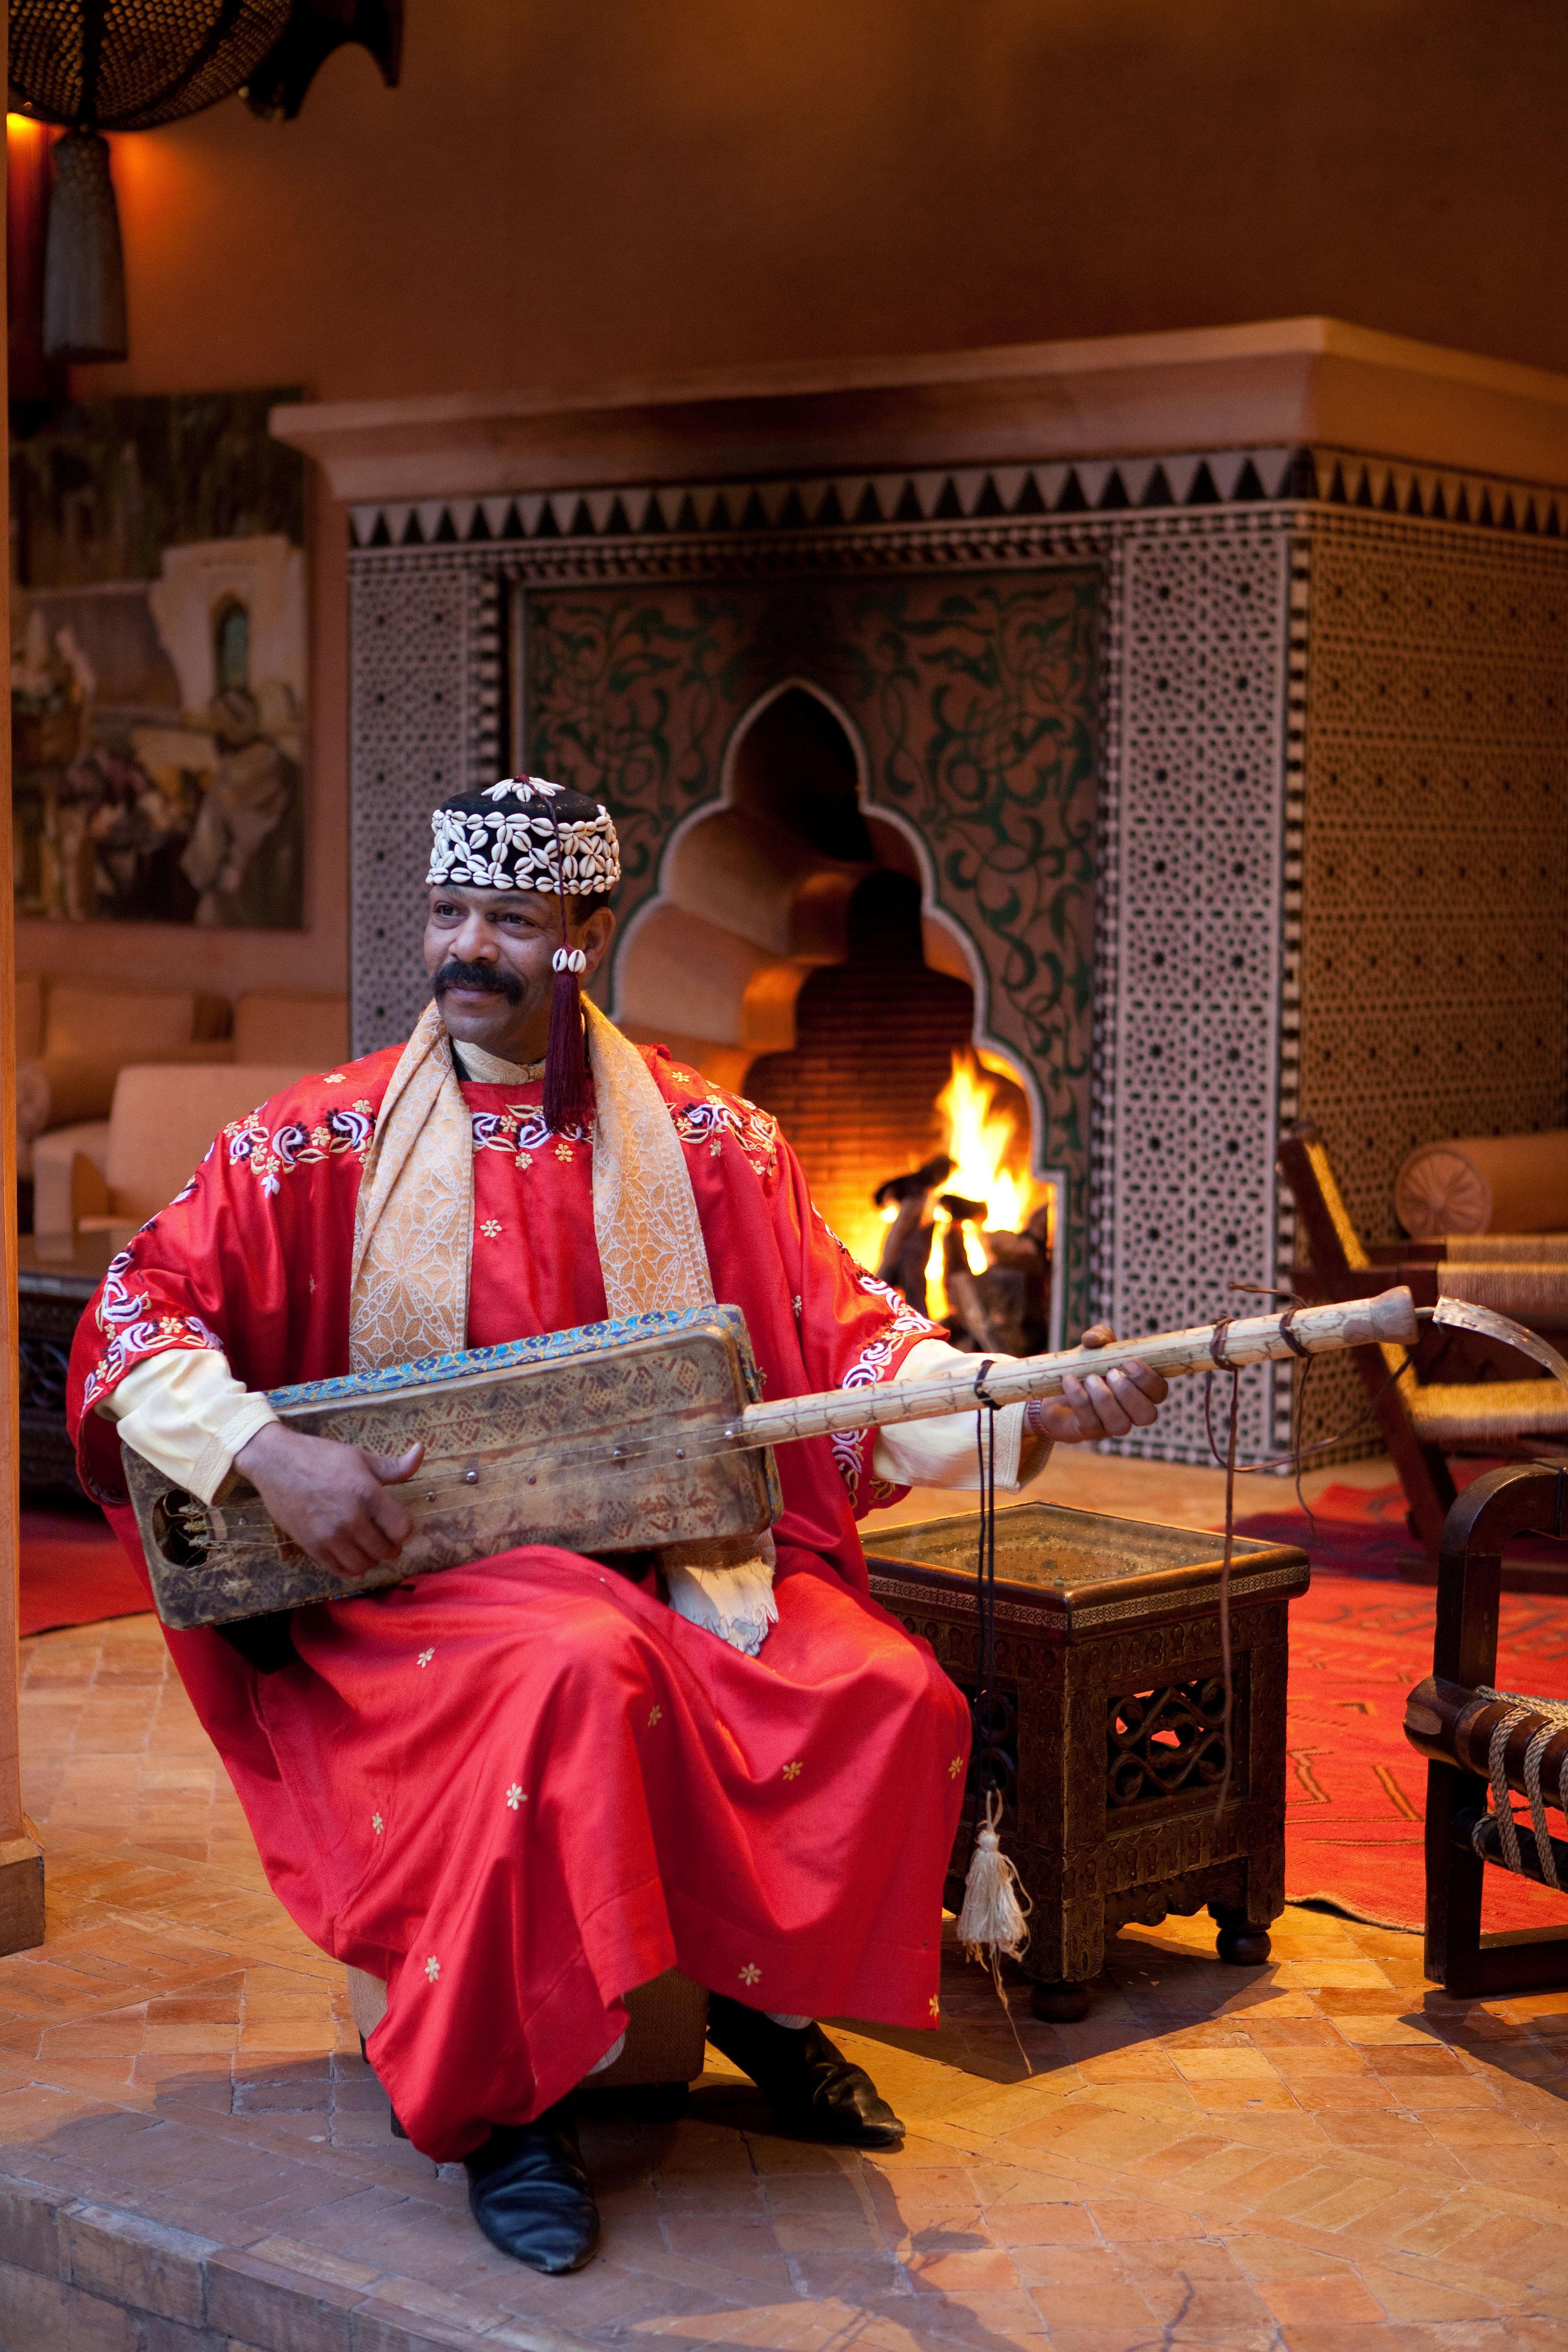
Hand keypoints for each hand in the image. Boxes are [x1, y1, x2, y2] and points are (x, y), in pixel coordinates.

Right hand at [235, 1423, 423, 1578]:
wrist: (276, 1463)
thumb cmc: (321, 1457)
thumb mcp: (361, 1457)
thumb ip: (394, 1466)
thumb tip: (420, 1451)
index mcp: (366, 1493)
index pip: (402, 1528)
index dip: (405, 1529)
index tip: (398, 1525)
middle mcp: (350, 1518)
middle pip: (385, 1550)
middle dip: (391, 1547)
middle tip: (387, 1540)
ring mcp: (329, 1535)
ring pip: (363, 1564)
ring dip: (371, 1560)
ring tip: (369, 1549)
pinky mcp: (311, 1546)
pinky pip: (339, 1569)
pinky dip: (350, 1568)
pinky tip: (352, 1557)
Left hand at [1025, 1324, 1168, 1444]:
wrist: (1057, 1385)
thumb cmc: (1086, 1365)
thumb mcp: (1095, 1347)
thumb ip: (1100, 1336)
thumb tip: (1093, 1339)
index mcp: (1141, 1389)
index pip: (1159, 1391)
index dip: (1149, 1380)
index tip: (1128, 1362)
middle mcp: (1131, 1412)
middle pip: (1146, 1415)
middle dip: (1129, 1393)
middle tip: (1110, 1373)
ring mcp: (1110, 1425)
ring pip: (1120, 1425)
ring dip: (1105, 1400)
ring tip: (1089, 1378)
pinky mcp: (1088, 1430)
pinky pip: (1090, 1423)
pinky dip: (1079, 1399)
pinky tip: (1070, 1380)